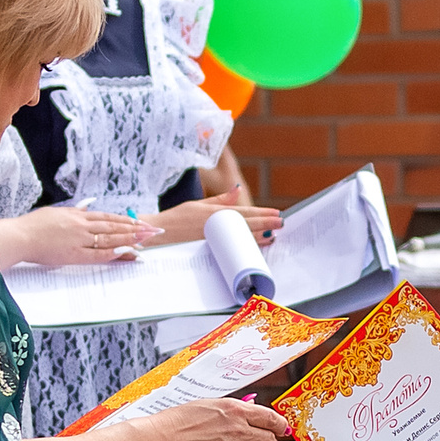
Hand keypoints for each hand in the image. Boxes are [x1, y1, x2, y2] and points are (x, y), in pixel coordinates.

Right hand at [0, 205, 156, 268]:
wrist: (19, 235)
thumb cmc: (33, 226)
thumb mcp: (56, 213)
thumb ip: (73, 212)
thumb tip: (86, 207)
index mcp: (77, 215)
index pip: (108, 217)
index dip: (126, 220)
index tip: (140, 223)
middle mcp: (81, 225)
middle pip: (114, 226)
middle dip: (135, 229)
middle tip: (153, 231)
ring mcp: (78, 239)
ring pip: (109, 238)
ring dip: (129, 240)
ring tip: (146, 241)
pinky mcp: (73, 253)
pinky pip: (97, 254)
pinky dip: (112, 253)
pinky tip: (125, 252)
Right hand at [143, 398, 287, 440]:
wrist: (163, 439)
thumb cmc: (180, 419)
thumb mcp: (209, 404)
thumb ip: (231, 409)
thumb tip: (249, 408)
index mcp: (236, 409)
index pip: (270, 417)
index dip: (280, 425)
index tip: (283, 429)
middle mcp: (239, 428)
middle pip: (269, 440)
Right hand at [152, 193, 283, 244]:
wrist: (158, 235)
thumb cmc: (176, 219)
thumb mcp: (198, 204)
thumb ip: (220, 199)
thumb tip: (237, 189)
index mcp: (215, 212)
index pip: (244, 212)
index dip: (262, 213)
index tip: (276, 212)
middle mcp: (217, 225)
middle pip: (247, 225)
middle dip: (267, 224)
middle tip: (281, 223)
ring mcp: (214, 239)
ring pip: (242, 238)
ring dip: (260, 237)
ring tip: (274, 235)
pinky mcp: (211, 250)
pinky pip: (233, 250)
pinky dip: (245, 248)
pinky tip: (255, 248)